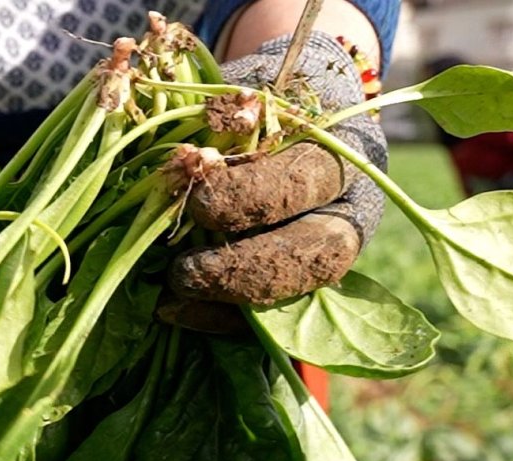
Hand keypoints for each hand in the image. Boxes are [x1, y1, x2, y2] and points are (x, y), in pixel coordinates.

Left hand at [158, 32, 386, 331]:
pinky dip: (221, 318)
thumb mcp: (229, 90)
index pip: (305, 178)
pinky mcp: (301, 280)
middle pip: (318, 249)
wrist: (267, 108)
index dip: (252, 196)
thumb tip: (167, 161)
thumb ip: (206, 120)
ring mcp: (328, 246)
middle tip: (184, 272)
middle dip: (247, 267)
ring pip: (301, 287)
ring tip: (174, 292)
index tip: (198, 201)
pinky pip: (273, 315)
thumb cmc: (242, 95)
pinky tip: (175, 311)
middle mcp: (345, 203)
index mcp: (335, 143)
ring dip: (234, 297)